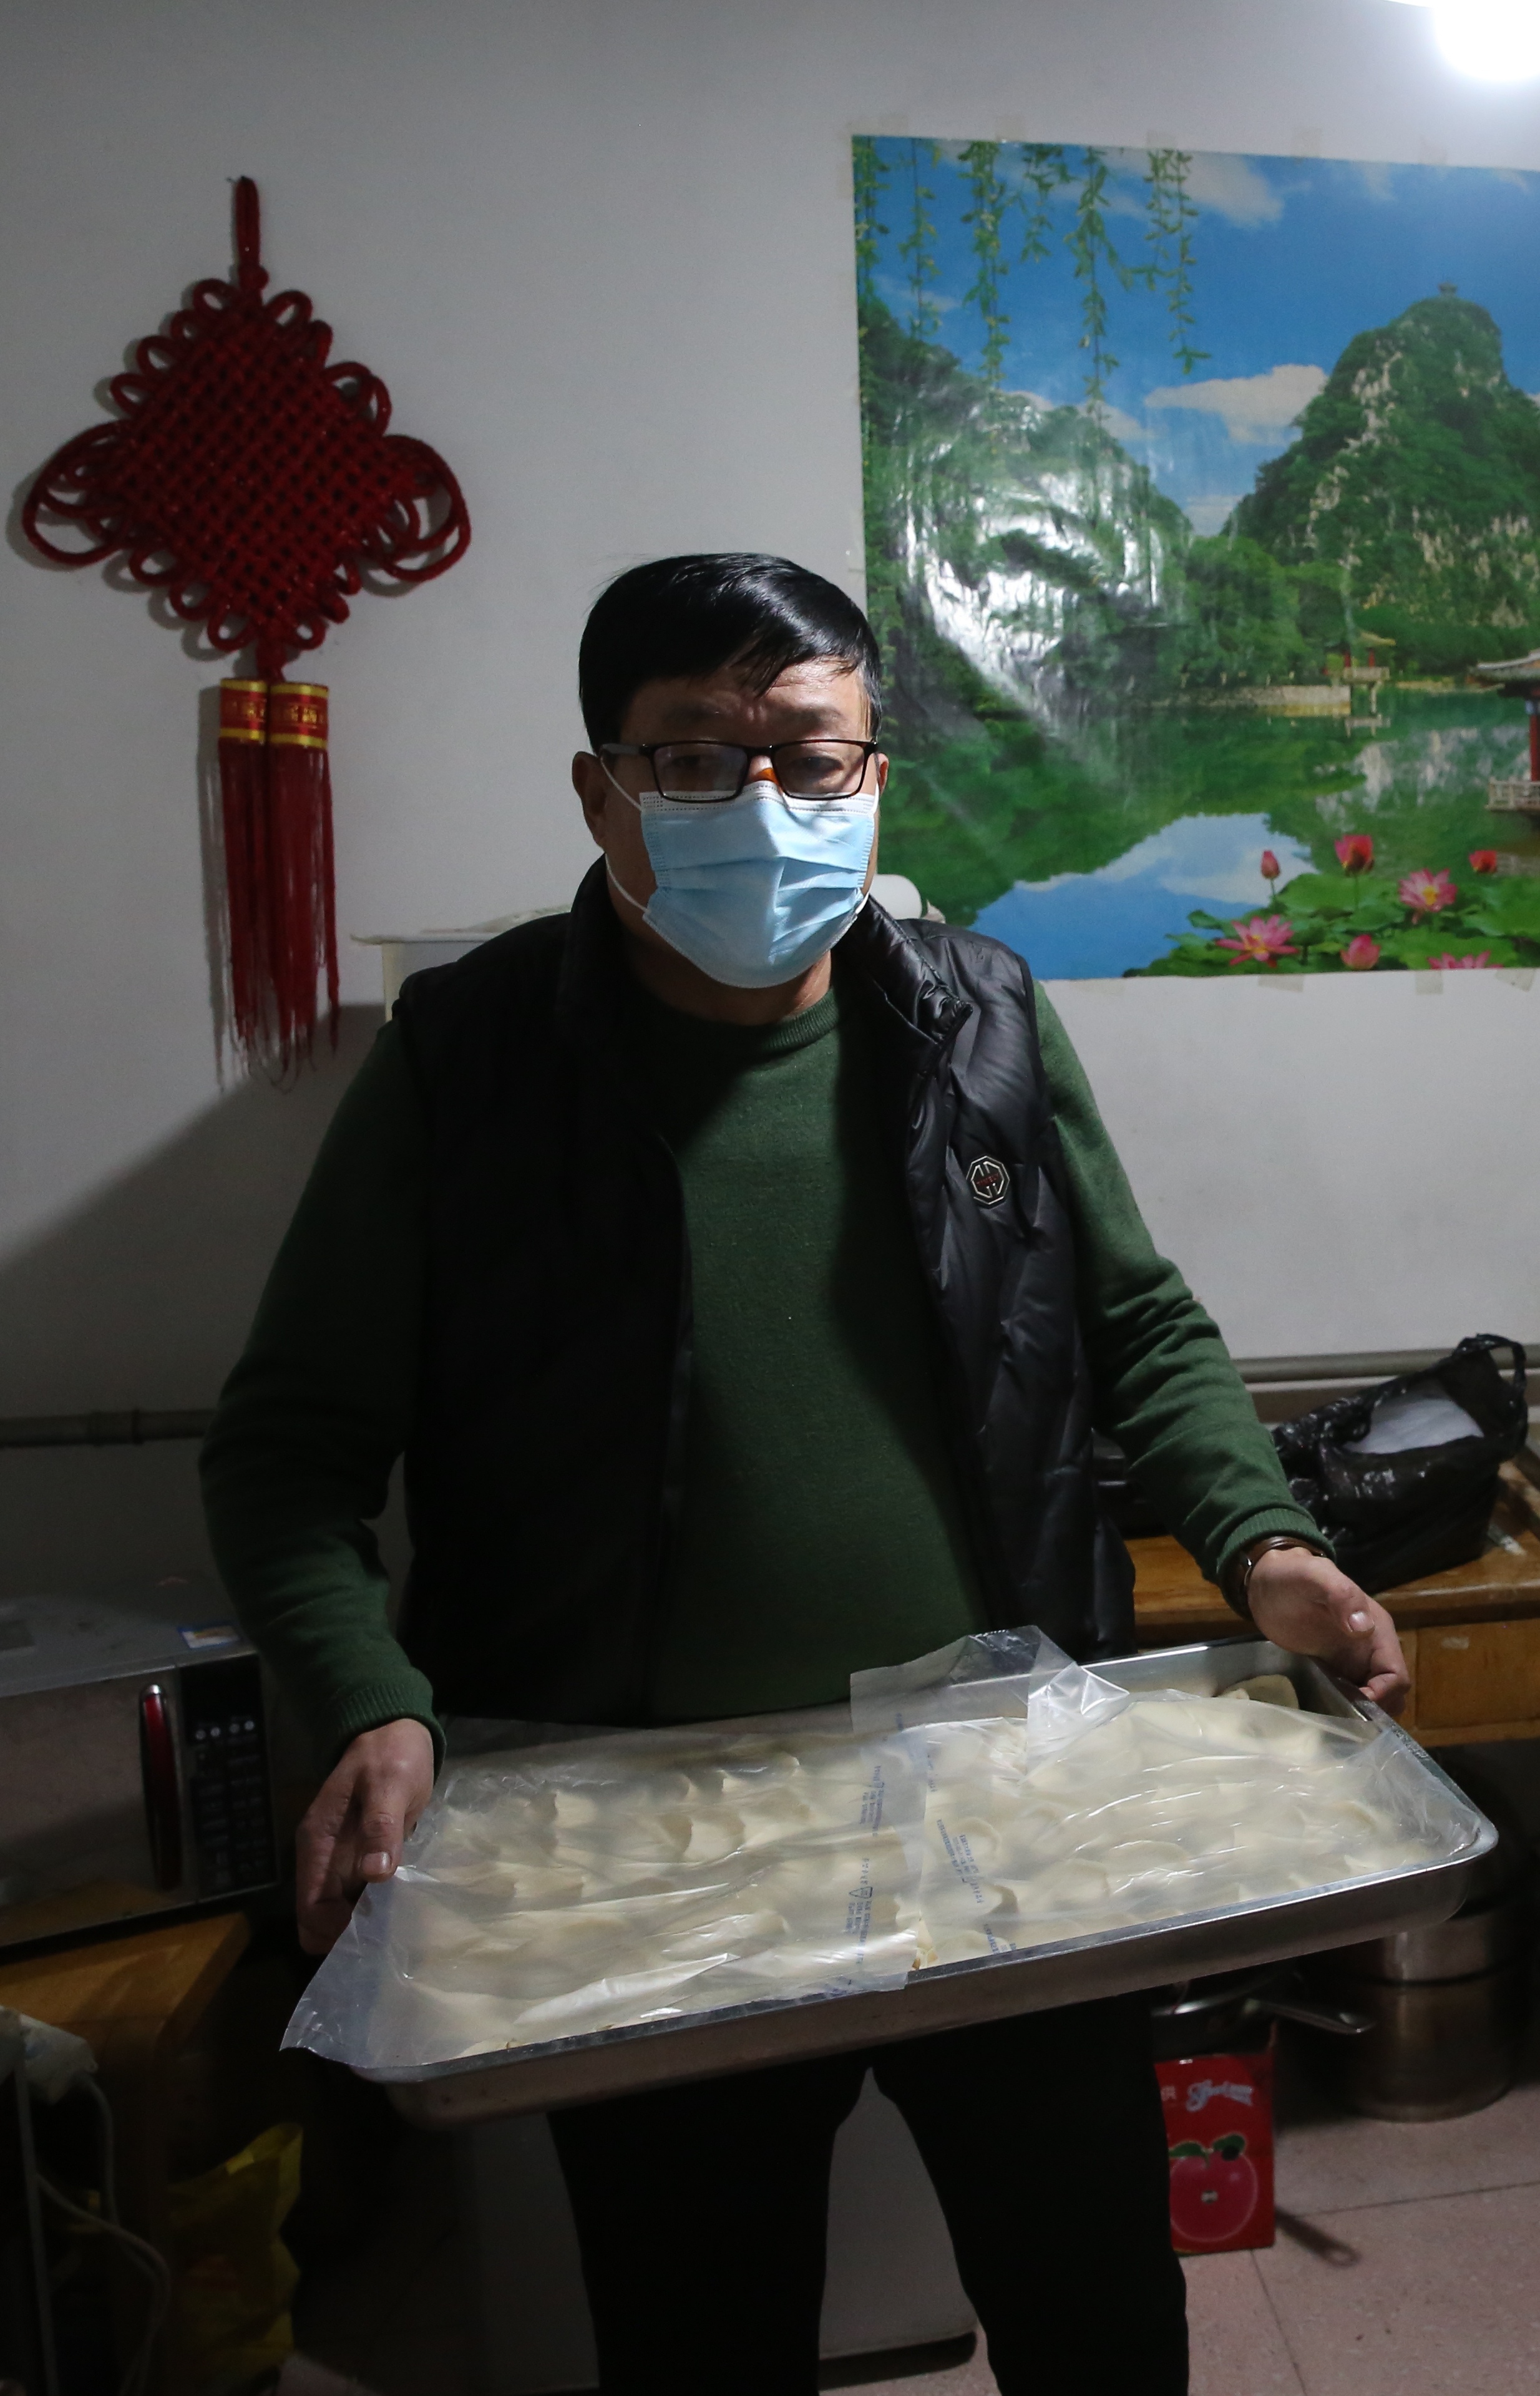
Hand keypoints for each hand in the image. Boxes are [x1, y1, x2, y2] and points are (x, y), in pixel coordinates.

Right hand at [295, 1718, 435, 1954]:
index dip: (332, 1929)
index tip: (369, 1936)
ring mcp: (340, 1859)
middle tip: (382, 1942)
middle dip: (342, 1937)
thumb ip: (381, 1826)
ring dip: (358, 1928)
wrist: (396, 1730)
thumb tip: (374, 1876)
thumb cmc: (391, 1755)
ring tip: (393, 1934)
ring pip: (336, 1913)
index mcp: (318, 1842)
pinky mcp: (360, 1858)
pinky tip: (398, 1915)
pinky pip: (356, 1898)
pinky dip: (370, 1912)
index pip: (309, 1906)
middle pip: (317, 1918)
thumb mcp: (390, 1784)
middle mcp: (322, 1857)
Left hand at [1244, 1546, 1409, 1716]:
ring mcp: (1352, 1662)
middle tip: (1343, 1716)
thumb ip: (1341, 1595)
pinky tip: (1322, 1712)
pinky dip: (1343, 1709)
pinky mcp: (1334, 1670)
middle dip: (1375, 1710)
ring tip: (1332, 1716)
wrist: (1267, 1584)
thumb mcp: (1314, 1577)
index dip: (1383, 1694)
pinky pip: (1349, 1697)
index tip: (1355, 1701)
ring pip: (1373, 1700)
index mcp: (1376, 1631)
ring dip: (1360, 1713)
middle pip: (1391, 1694)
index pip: (1397, 1675)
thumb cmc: (1292, 1577)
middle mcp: (1371, 1649)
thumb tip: (1363, 1628)